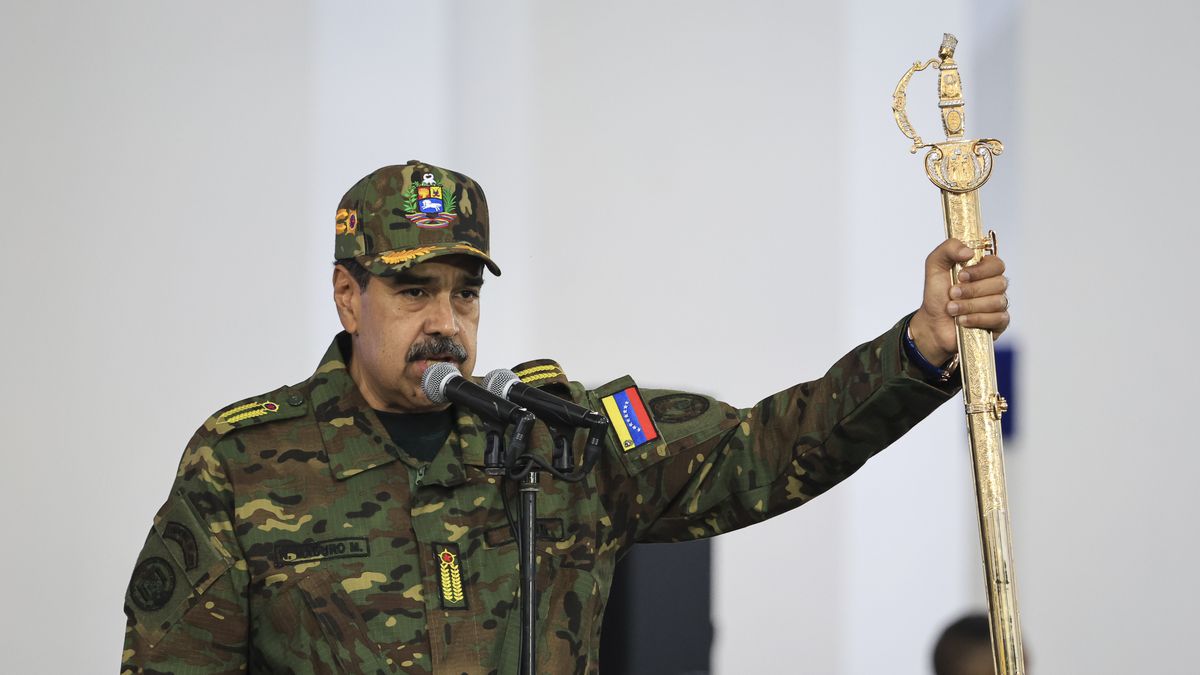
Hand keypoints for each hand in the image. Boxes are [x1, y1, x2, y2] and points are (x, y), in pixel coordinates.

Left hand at [908, 238, 1009, 364]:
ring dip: (969, 306)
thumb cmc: (937, 294)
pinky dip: (977, 319)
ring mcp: (998, 305)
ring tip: (951, 309)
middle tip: (952, 294)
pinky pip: (999, 319)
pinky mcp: (999, 323)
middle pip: (1000, 283)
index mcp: (983, 270)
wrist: (932, 322)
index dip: (981, 270)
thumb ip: (948, 248)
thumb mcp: (935, 265)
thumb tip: (968, 251)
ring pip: (997, 302)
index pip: (997, 264)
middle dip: (971, 290)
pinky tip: (962, 320)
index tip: (961, 276)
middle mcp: (994, 286)